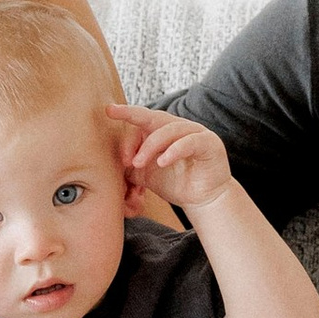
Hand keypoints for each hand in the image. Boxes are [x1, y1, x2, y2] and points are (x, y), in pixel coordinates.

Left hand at [104, 105, 233, 219]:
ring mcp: (195, 132)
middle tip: (114, 121)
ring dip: (150, 145)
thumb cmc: (176, 184)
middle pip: (153, 116)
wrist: (204, 200)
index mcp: (162, 130)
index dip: (126, 129)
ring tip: (137, 163)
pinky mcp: (209, 143)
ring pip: (168, 129)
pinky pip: (189, 142)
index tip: (110, 124)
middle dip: (132, 117)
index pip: (141, 121)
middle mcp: (178, 126)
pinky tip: (162, 162)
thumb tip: (109, 163)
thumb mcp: (146, 175)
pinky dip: (174, 150)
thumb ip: (130, 166)